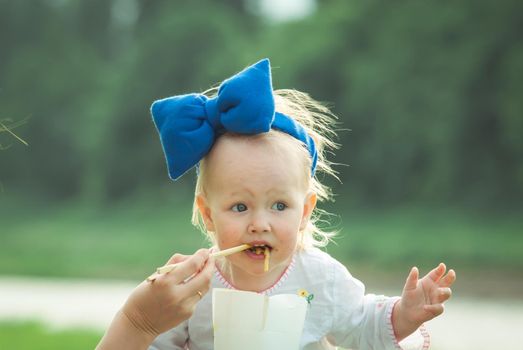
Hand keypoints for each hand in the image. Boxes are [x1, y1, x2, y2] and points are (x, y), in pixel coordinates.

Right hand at [96, 249, 213, 349]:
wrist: (138, 323)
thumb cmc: (144, 295)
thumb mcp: (155, 275)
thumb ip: (175, 264)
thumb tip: (194, 256)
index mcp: (166, 282)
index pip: (193, 265)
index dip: (202, 255)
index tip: (205, 251)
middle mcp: (177, 295)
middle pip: (205, 277)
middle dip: (210, 265)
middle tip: (210, 258)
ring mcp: (184, 306)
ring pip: (205, 287)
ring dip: (206, 276)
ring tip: (203, 270)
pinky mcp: (188, 314)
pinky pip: (198, 297)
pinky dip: (197, 289)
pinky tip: (190, 286)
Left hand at [392, 263, 455, 340]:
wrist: (407, 311)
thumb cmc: (409, 296)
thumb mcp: (409, 286)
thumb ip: (412, 278)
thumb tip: (415, 268)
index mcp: (429, 281)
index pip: (436, 274)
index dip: (440, 269)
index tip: (442, 265)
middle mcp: (435, 289)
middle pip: (446, 282)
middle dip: (450, 277)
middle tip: (451, 273)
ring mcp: (437, 299)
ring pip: (446, 293)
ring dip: (444, 291)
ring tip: (439, 291)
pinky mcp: (436, 309)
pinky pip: (439, 308)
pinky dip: (434, 307)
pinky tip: (425, 307)